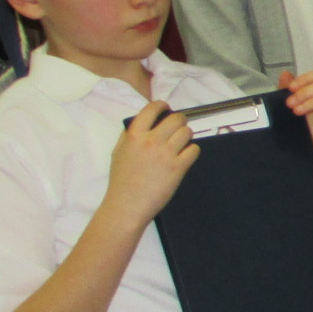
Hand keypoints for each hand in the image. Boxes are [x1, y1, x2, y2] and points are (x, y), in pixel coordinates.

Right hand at [106, 102, 199, 227]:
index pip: (152, 109)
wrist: (127, 205)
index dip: (162, 106)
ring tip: (181, 143)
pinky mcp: (178, 167)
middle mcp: (151, 141)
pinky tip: (185, 156)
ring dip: (186, 136)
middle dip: (180, 121)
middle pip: (176, 119)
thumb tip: (143, 122)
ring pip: (187, 132)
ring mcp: (166, 154)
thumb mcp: (118, 152)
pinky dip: (192, 151)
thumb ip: (129, 135)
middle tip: (179, 127)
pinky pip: (194, 150)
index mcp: (134, 135)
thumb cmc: (121, 181)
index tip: (166, 108)